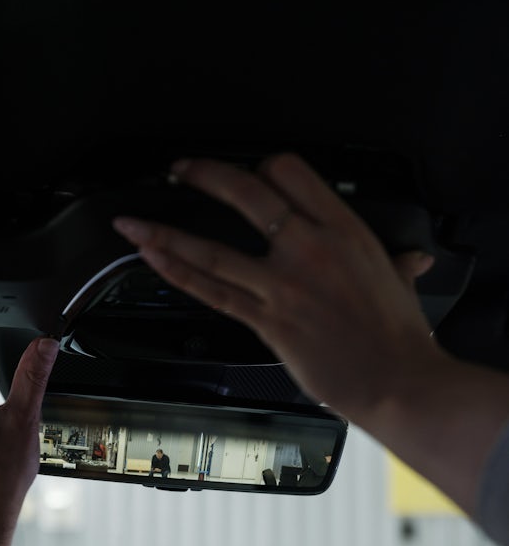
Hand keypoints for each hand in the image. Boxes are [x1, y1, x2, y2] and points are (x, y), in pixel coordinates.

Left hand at [113, 154, 437, 422]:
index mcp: (344, 229)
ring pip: (214, 248)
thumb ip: (398, 262)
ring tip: (133, 221)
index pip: (290, 172)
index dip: (260, 165)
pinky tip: (153, 257)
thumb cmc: (397, 335)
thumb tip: (412, 258)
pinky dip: (178, 272)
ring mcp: (283, 285)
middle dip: (205, 175)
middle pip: (246, 194)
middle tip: (180, 171)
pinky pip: (212, 291)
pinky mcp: (266, 321)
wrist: (395, 380)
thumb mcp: (400, 283)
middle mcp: (310, 248)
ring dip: (166, 231)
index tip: (245, 170)